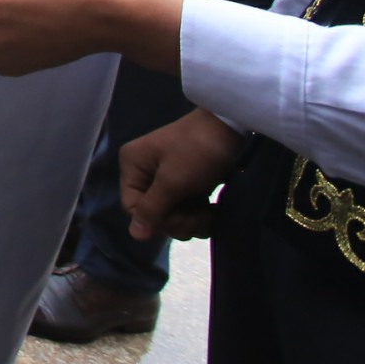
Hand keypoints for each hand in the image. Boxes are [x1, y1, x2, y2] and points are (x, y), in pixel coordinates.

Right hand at [122, 109, 244, 240]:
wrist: (231, 127)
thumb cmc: (197, 151)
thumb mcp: (173, 181)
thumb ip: (152, 209)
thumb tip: (133, 236)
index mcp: (133, 166)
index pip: (133, 207)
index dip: (156, 220)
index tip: (181, 218)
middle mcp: (144, 172)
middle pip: (153, 213)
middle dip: (178, 221)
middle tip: (200, 215)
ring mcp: (165, 177)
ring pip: (171, 214)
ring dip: (191, 220)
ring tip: (209, 212)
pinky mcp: (184, 182)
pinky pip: (184, 208)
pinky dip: (198, 214)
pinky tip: (211, 209)